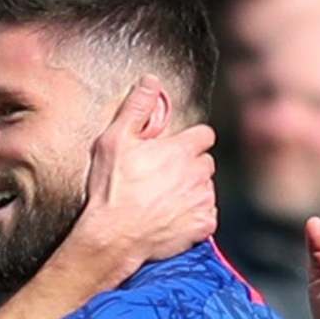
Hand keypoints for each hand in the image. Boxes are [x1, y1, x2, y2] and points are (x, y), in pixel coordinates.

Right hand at [63, 75, 216, 286]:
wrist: (113, 237)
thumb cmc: (111, 190)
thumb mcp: (115, 141)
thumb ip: (136, 107)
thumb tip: (150, 81)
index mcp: (182, 150)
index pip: (204, 135)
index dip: (190, 141)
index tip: (174, 151)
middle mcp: (198, 174)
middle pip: (206, 163)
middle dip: (190, 167)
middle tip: (165, 178)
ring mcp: (202, 201)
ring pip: (207, 189)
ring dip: (192, 192)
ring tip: (165, 200)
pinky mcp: (203, 226)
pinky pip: (208, 216)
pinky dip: (195, 218)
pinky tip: (173, 219)